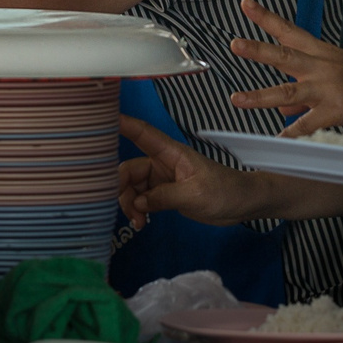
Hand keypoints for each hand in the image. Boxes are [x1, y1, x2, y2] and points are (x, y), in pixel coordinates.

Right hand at [117, 115, 262, 228]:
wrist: (245, 205)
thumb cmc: (225, 191)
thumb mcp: (195, 195)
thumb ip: (163, 197)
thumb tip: (137, 202)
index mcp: (170, 154)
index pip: (141, 134)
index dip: (120, 124)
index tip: (97, 120)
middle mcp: (161, 163)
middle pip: (129, 170)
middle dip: (123, 190)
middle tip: (131, 212)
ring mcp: (162, 179)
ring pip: (132, 188)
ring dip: (130, 205)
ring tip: (139, 222)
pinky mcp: (165, 194)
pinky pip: (142, 199)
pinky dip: (138, 211)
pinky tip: (142, 223)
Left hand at [227, 0, 342, 136]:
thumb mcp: (334, 78)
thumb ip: (302, 92)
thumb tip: (279, 108)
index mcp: (321, 53)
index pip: (289, 31)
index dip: (266, 18)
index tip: (244, 3)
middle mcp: (321, 67)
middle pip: (285, 56)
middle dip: (258, 50)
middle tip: (234, 44)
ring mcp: (328, 88)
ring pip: (289, 91)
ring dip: (260, 96)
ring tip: (236, 99)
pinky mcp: (337, 110)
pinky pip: (309, 123)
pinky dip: (292, 132)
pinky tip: (277, 139)